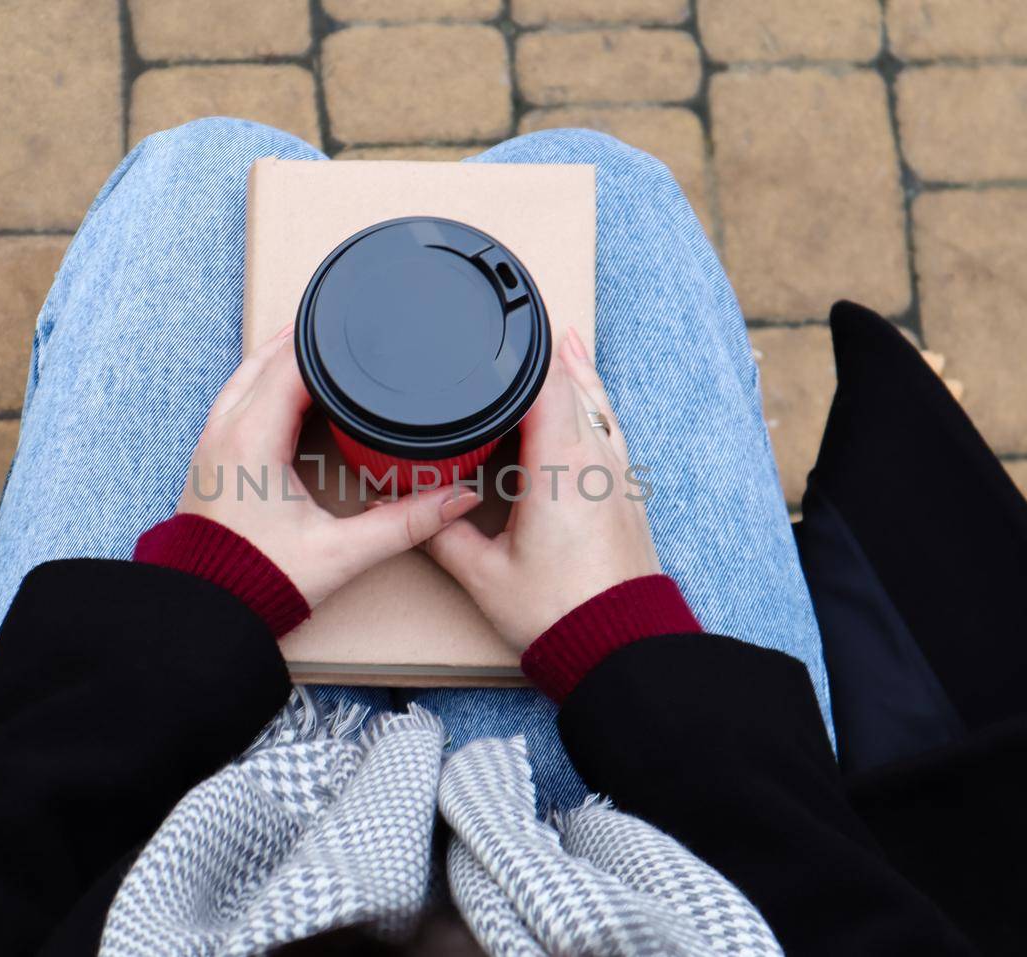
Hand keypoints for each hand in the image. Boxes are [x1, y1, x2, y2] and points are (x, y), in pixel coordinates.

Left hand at [177, 323, 481, 606]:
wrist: (206, 612)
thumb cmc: (259, 581)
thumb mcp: (342, 552)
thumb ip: (406, 523)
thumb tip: (459, 499)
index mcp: (253, 439)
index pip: (291, 364)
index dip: (326, 338)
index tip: (360, 320)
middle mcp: (224, 431)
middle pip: (266, 358)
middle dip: (306, 338)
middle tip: (349, 321)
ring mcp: (211, 442)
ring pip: (245, 374)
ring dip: (281, 356)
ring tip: (323, 344)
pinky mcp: (211, 457)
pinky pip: (235, 397)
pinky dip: (262, 380)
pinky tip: (288, 387)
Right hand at [426, 331, 661, 650]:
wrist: (621, 648)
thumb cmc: (559, 613)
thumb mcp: (482, 573)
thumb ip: (438, 532)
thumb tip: (399, 503)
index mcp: (561, 463)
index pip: (545, 382)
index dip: (520, 350)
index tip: (495, 327)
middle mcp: (596, 458)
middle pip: (573, 383)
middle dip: (542, 356)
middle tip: (514, 326)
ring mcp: (618, 474)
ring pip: (598, 404)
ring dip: (576, 374)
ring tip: (558, 343)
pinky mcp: (626, 494)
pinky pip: (610, 431)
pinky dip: (595, 406)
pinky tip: (587, 404)